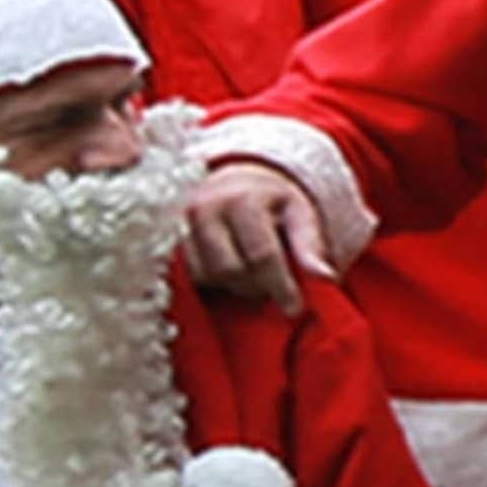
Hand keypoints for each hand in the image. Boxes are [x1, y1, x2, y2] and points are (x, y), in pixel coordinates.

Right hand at [181, 158, 332, 299]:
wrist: (230, 177)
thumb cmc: (270, 199)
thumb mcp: (299, 211)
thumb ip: (310, 244)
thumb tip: (325, 278)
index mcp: (241, 199)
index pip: (261, 255)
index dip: (280, 286)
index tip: (294, 308)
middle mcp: (202, 208)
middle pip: (230, 270)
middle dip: (255, 285)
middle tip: (271, 284)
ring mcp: (175, 223)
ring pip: (206, 276)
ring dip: (231, 285)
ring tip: (249, 273)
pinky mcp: (161, 237)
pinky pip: (185, 274)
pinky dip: (209, 281)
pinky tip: (225, 273)